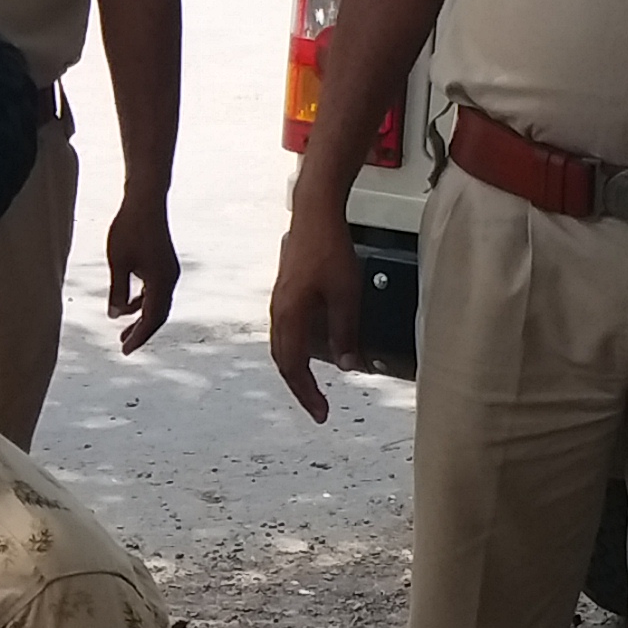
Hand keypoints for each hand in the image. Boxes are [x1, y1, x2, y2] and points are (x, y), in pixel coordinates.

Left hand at [103, 190, 180, 354]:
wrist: (146, 201)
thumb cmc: (129, 229)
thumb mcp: (118, 263)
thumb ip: (117, 291)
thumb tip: (115, 316)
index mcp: (161, 282)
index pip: (151, 318)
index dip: (138, 337)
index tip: (125, 351)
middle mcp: (170, 279)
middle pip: (158, 315)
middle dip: (141, 331)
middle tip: (124, 346)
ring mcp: (169, 271)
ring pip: (157, 303)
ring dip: (141, 317)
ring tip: (122, 330)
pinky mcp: (164, 264)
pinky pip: (155, 291)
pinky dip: (143, 302)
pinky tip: (127, 306)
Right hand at [267, 203, 366, 422]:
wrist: (314, 214)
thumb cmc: (328, 248)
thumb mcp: (346, 295)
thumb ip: (345, 333)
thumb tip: (348, 365)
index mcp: (290, 317)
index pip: (294, 367)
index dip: (307, 393)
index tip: (321, 412)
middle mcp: (279, 312)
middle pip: (283, 361)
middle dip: (300, 387)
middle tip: (317, 406)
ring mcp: (280, 302)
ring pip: (283, 347)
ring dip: (297, 370)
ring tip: (313, 385)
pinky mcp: (286, 293)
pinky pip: (286, 332)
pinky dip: (297, 350)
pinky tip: (312, 350)